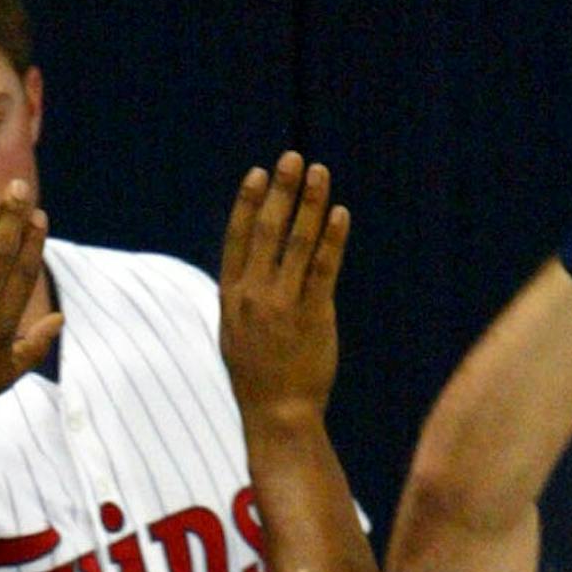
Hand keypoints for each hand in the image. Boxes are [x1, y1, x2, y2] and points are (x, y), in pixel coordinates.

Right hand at [218, 153, 348, 423]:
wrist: (277, 413)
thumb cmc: (257, 376)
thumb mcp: (234, 334)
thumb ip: (241, 298)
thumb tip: (249, 267)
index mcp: (231, 298)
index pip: (238, 240)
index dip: (248, 204)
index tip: (258, 174)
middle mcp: (255, 296)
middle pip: (268, 232)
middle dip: (281, 191)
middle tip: (292, 158)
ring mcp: (284, 306)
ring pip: (298, 243)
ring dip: (310, 204)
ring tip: (320, 173)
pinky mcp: (314, 316)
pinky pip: (324, 269)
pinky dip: (332, 239)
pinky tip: (339, 214)